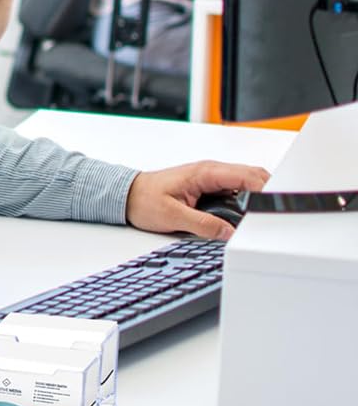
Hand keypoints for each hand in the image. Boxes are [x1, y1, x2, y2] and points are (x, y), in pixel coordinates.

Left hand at [126, 160, 270, 240]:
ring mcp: (211, 179)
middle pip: (252, 177)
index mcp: (205, 172)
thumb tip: (229, 234)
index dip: (267, 190)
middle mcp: (211, 172)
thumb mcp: (172, 216)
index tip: (278, 206)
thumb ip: (203, 224)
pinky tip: (250, 217)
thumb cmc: (144, 199)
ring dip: (258, 198)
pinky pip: (236, 192)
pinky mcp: (209, 188)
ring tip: (267, 219)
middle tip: (279, 215)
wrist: (127, 195)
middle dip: (269, 193)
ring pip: (246, 184)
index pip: (246, 176)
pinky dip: (247, 202)